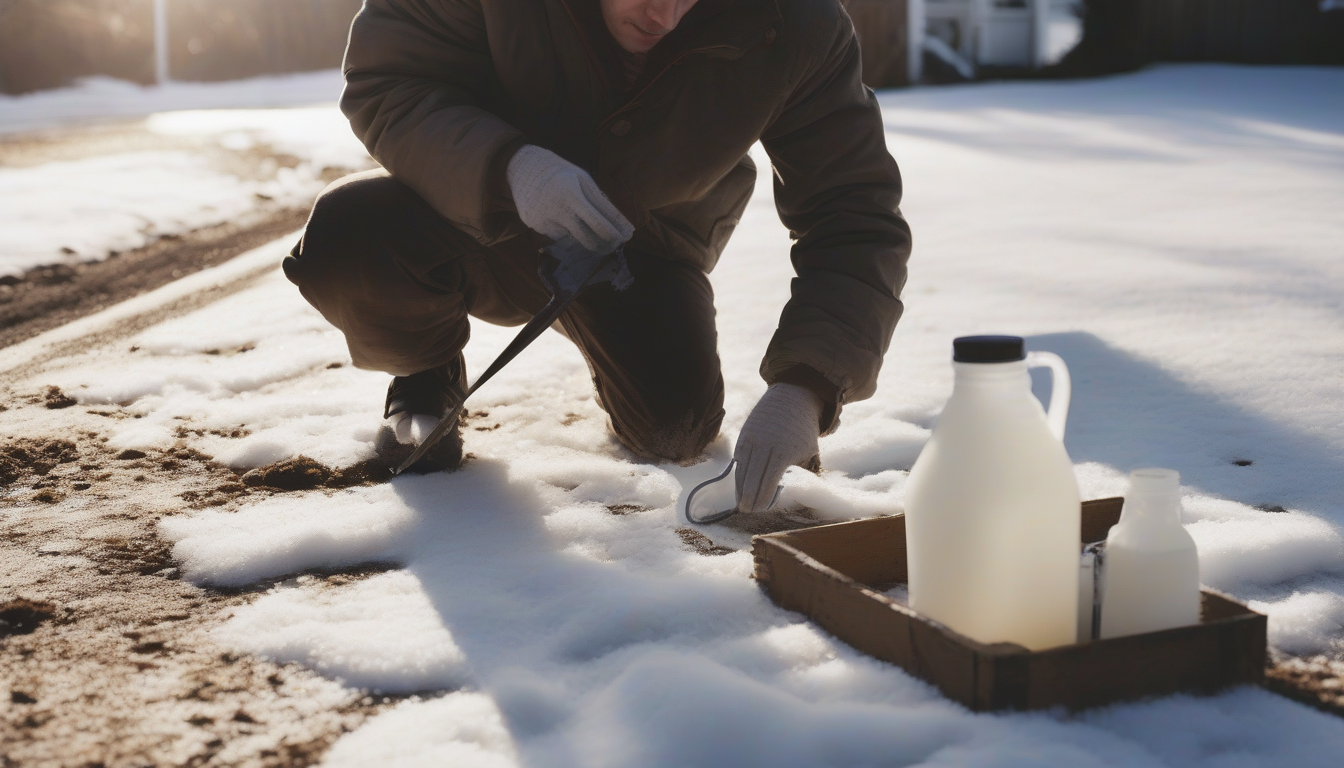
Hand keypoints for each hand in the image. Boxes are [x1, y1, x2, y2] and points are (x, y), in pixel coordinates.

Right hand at [506, 145, 633, 253]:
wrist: (521, 168)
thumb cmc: (560, 172)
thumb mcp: (582, 179)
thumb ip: (599, 201)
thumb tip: (618, 225)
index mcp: (571, 192)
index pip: (598, 220)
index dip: (614, 232)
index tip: (626, 237)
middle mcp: (557, 208)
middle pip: (588, 238)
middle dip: (605, 245)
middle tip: (614, 246)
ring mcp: (544, 219)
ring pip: (574, 239)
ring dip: (586, 238)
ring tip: (591, 231)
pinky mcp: (534, 226)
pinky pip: (558, 236)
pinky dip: (567, 232)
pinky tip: (564, 220)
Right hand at [734, 383, 822, 513]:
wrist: (793, 398)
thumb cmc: (804, 430)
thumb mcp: (808, 450)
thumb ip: (795, 469)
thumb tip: (780, 489)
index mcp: (784, 453)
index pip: (769, 482)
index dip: (763, 498)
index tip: (761, 510)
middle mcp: (765, 447)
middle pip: (752, 479)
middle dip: (749, 498)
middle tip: (747, 511)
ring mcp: (753, 440)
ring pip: (742, 470)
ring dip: (740, 488)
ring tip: (741, 502)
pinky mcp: (745, 434)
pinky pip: (739, 458)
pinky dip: (739, 473)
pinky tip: (739, 484)